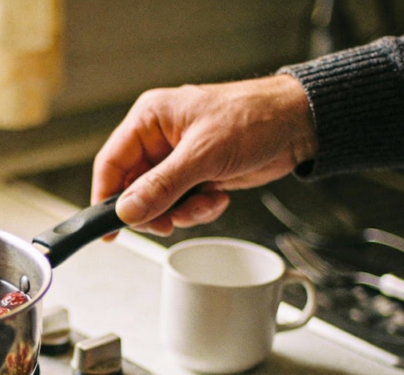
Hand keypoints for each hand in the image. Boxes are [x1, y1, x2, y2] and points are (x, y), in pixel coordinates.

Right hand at [91, 74, 316, 236]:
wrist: (297, 125)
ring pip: (159, 203)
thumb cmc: (255, 118)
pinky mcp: (197, 176)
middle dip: (155, 210)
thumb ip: (162, 186)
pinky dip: (199, 209)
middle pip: (133, 189)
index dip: (106, 197)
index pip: (111, 163)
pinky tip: (218, 196)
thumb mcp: (203, 154)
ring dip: (182, 212)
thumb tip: (128, 209)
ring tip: (205, 202)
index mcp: (150, 119)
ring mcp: (178, 160)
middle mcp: (159, 140)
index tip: (107, 228)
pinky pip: (182, 205)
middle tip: (171, 220)